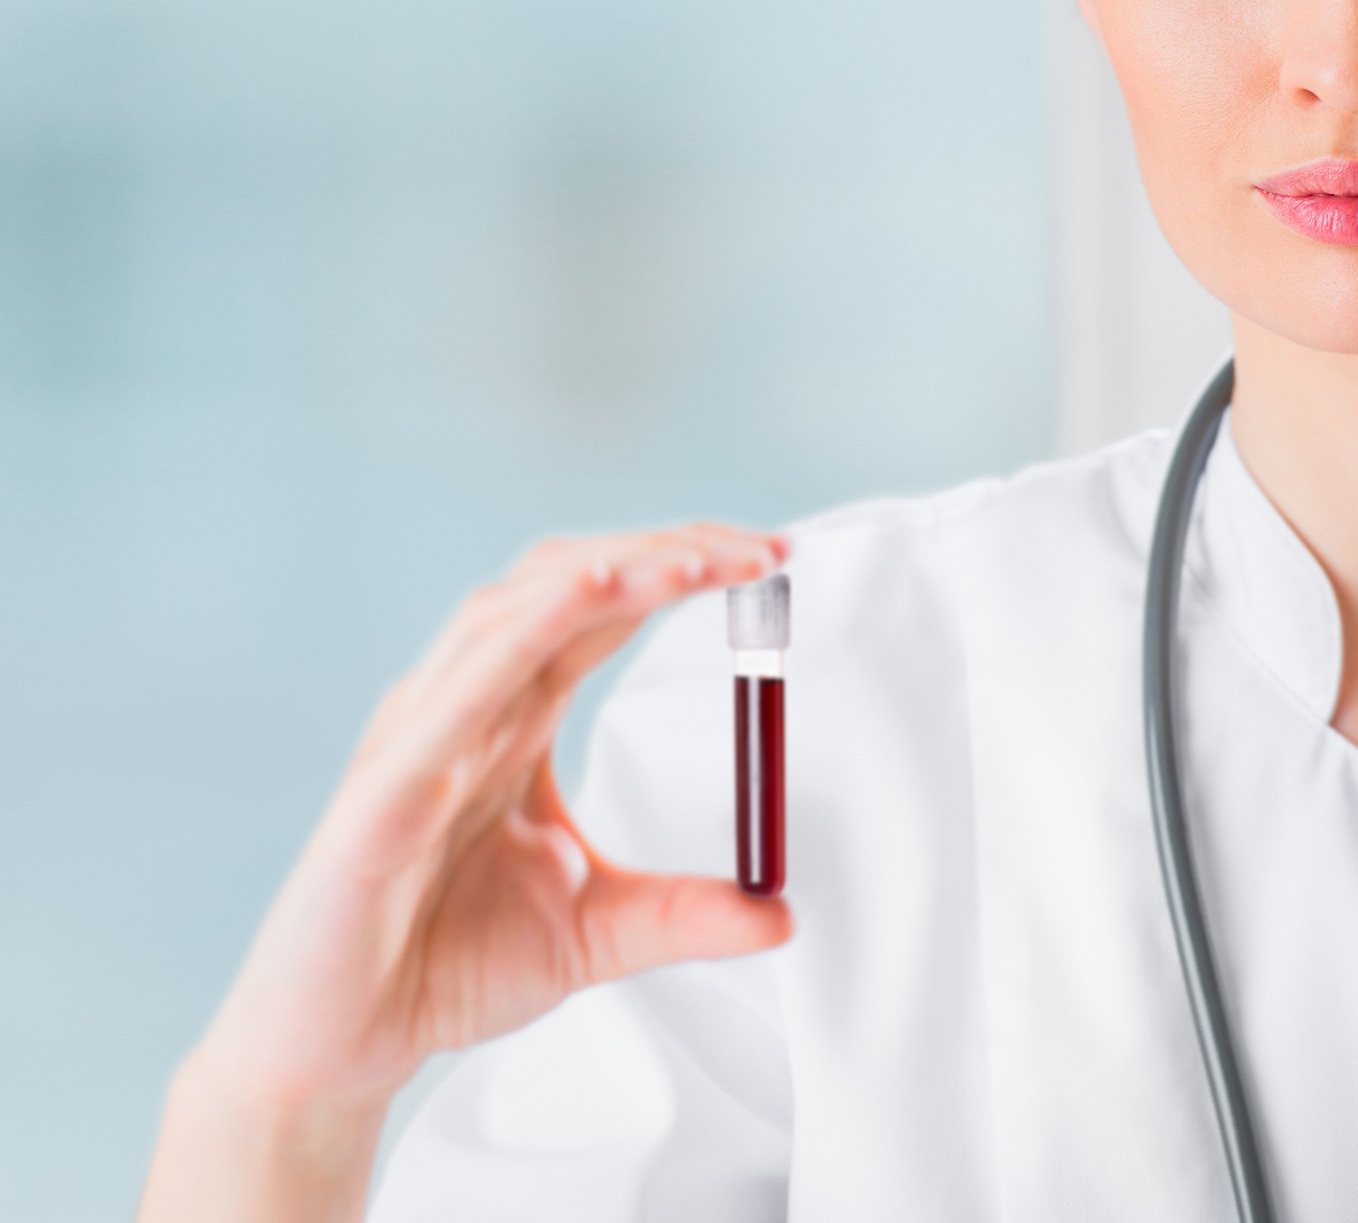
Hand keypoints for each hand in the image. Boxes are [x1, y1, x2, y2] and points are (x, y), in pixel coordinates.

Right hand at [187, 522, 795, 1118]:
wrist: (336, 1049)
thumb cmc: (442, 965)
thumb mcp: (598, 932)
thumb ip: (685, 914)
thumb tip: (779, 914)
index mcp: (518, 712)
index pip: (609, 606)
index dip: (687, 570)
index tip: (771, 560)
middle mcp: (470, 700)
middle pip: (571, 582)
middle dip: (668, 552)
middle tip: (759, 550)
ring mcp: (422, 735)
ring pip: (515, 611)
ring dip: (611, 572)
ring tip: (694, 559)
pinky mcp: (384, 791)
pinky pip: (455, 693)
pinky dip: (523, 631)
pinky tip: (585, 593)